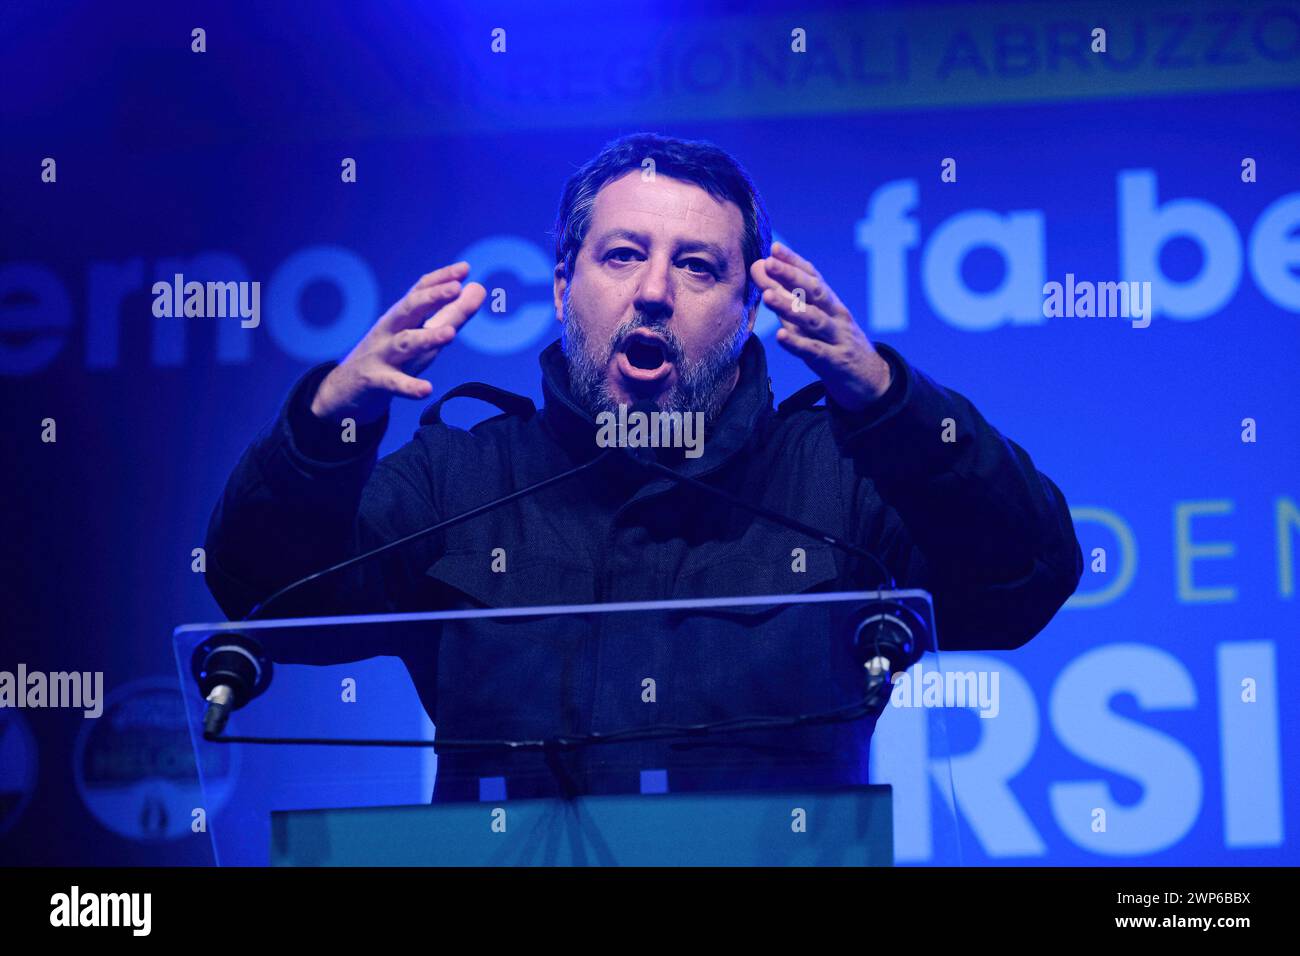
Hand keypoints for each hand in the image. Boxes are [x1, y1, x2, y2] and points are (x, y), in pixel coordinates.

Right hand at [310, 262, 486, 423]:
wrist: (346, 389)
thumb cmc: (391, 357)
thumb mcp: (422, 334)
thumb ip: (451, 314)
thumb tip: (478, 288)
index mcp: (402, 317)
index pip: (420, 291)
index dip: (441, 279)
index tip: (464, 268)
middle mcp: (390, 331)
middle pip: (409, 309)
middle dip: (432, 297)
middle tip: (456, 288)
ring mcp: (381, 355)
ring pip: (404, 343)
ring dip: (427, 337)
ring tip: (450, 334)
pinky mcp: (375, 381)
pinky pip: (394, 383)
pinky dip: (409, 386)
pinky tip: (427, 389)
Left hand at [750, 241, 891, 411]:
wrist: (871, 381)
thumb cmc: (835, 345)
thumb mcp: (811, 320)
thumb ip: (786, 298)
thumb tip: (758, 268)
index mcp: (831, 303)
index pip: (813, 277)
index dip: (794, 262)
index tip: (774, 248)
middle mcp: (836, 316)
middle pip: (815, 292)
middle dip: (791, 276)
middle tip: (769, 263)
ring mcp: (838, 338)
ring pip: (813, 320)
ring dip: (789, 306)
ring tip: (767, 296)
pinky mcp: (835, 362)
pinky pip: (815, 351)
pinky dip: (798, 343)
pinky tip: (781, 336)